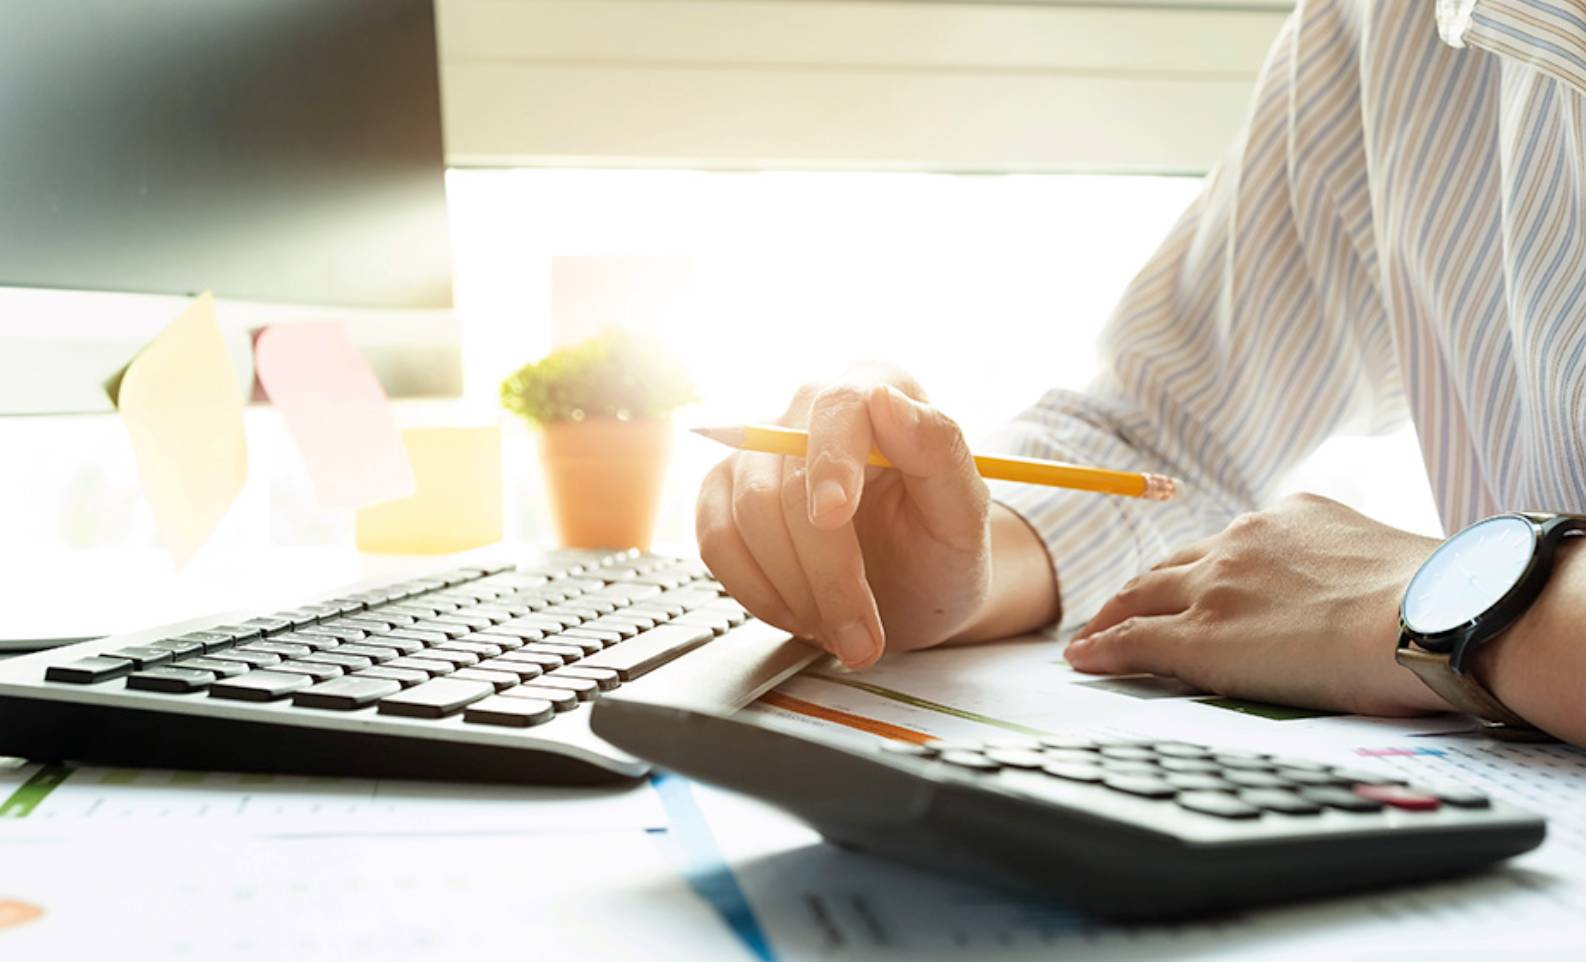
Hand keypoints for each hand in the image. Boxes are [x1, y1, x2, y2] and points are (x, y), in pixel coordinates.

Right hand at [695, 363, 992, 667]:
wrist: (913, 590)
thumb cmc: (942, 550)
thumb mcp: (965, 516)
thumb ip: (940, 453)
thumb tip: (886, 400)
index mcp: (879, 387)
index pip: (840, 406)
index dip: (832, 461)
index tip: (834, 516)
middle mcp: (810, 408)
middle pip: (788, 480)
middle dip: (826, 571)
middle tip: (863, 637)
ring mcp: (760, 451)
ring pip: (747, 516)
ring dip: (794, 592)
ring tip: (842, 630)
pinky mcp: (724, 494)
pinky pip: (716, 541)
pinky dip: (756, 592)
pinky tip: (801, 614)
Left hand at [1065, 493, 1447, 715]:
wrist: (1431, 615)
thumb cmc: (1434, 603)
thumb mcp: (1383, 561)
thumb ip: (1349, 569)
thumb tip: (1363, 596)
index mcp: (1291, 517)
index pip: (1227, 546)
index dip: (1198, 569)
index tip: (1184, 583)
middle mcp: (1242, 541)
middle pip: (1172, 565)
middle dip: (1143, 588)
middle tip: (1121, 608)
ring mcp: (1215, 587)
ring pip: (1141, 597)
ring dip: (1112, 616)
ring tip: (1092, 634)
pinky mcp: (1198, 636)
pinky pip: (1132, 640)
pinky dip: (1102, 648)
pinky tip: (1084, 659)